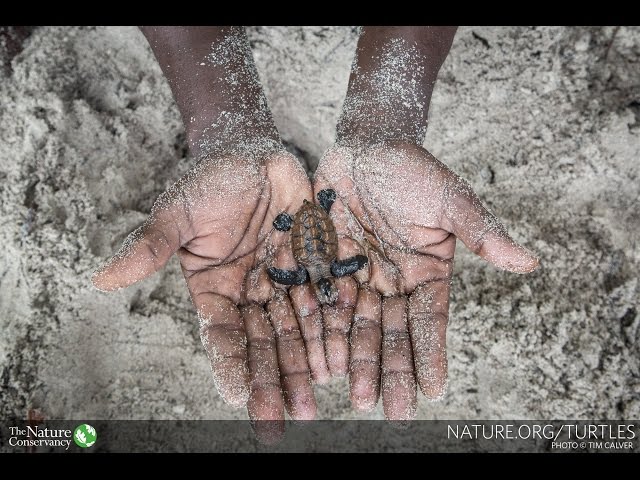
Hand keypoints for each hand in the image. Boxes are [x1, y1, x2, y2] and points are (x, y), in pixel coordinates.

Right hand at [92, 149, 321, 440]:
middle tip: (281, 420)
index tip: (239, 399)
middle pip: (263, 342)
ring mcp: (286, 281)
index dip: (229, 364)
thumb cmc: (211, 181)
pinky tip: (342, 357)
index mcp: (217, 288)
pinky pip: (327, 299)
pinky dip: (333, 327)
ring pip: (297, 330)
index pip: (222, 334)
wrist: (253, 154)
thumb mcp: (180, 212)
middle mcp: (252, 293)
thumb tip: (100, 278)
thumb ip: (151, 246)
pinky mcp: (316, 264)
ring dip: (305, 366)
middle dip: (272, 380)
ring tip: (314, 403)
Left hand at [314, 142, 537, 418]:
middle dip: (393, 371)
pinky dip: (323, 331)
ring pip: (356, 326)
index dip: (431, 353)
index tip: (432, 389)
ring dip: (357, 361)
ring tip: (356, 397)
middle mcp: (392, 281)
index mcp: (426, 272)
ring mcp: (358, 276)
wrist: (365, 146)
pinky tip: (321, 361)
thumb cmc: (412, 169)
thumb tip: (528, 263)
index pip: (430, 320)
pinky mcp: (325, 265)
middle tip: (392, 411)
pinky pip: (323, 302)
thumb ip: (481, 231)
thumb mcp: (449, 198)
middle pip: (392, 333)